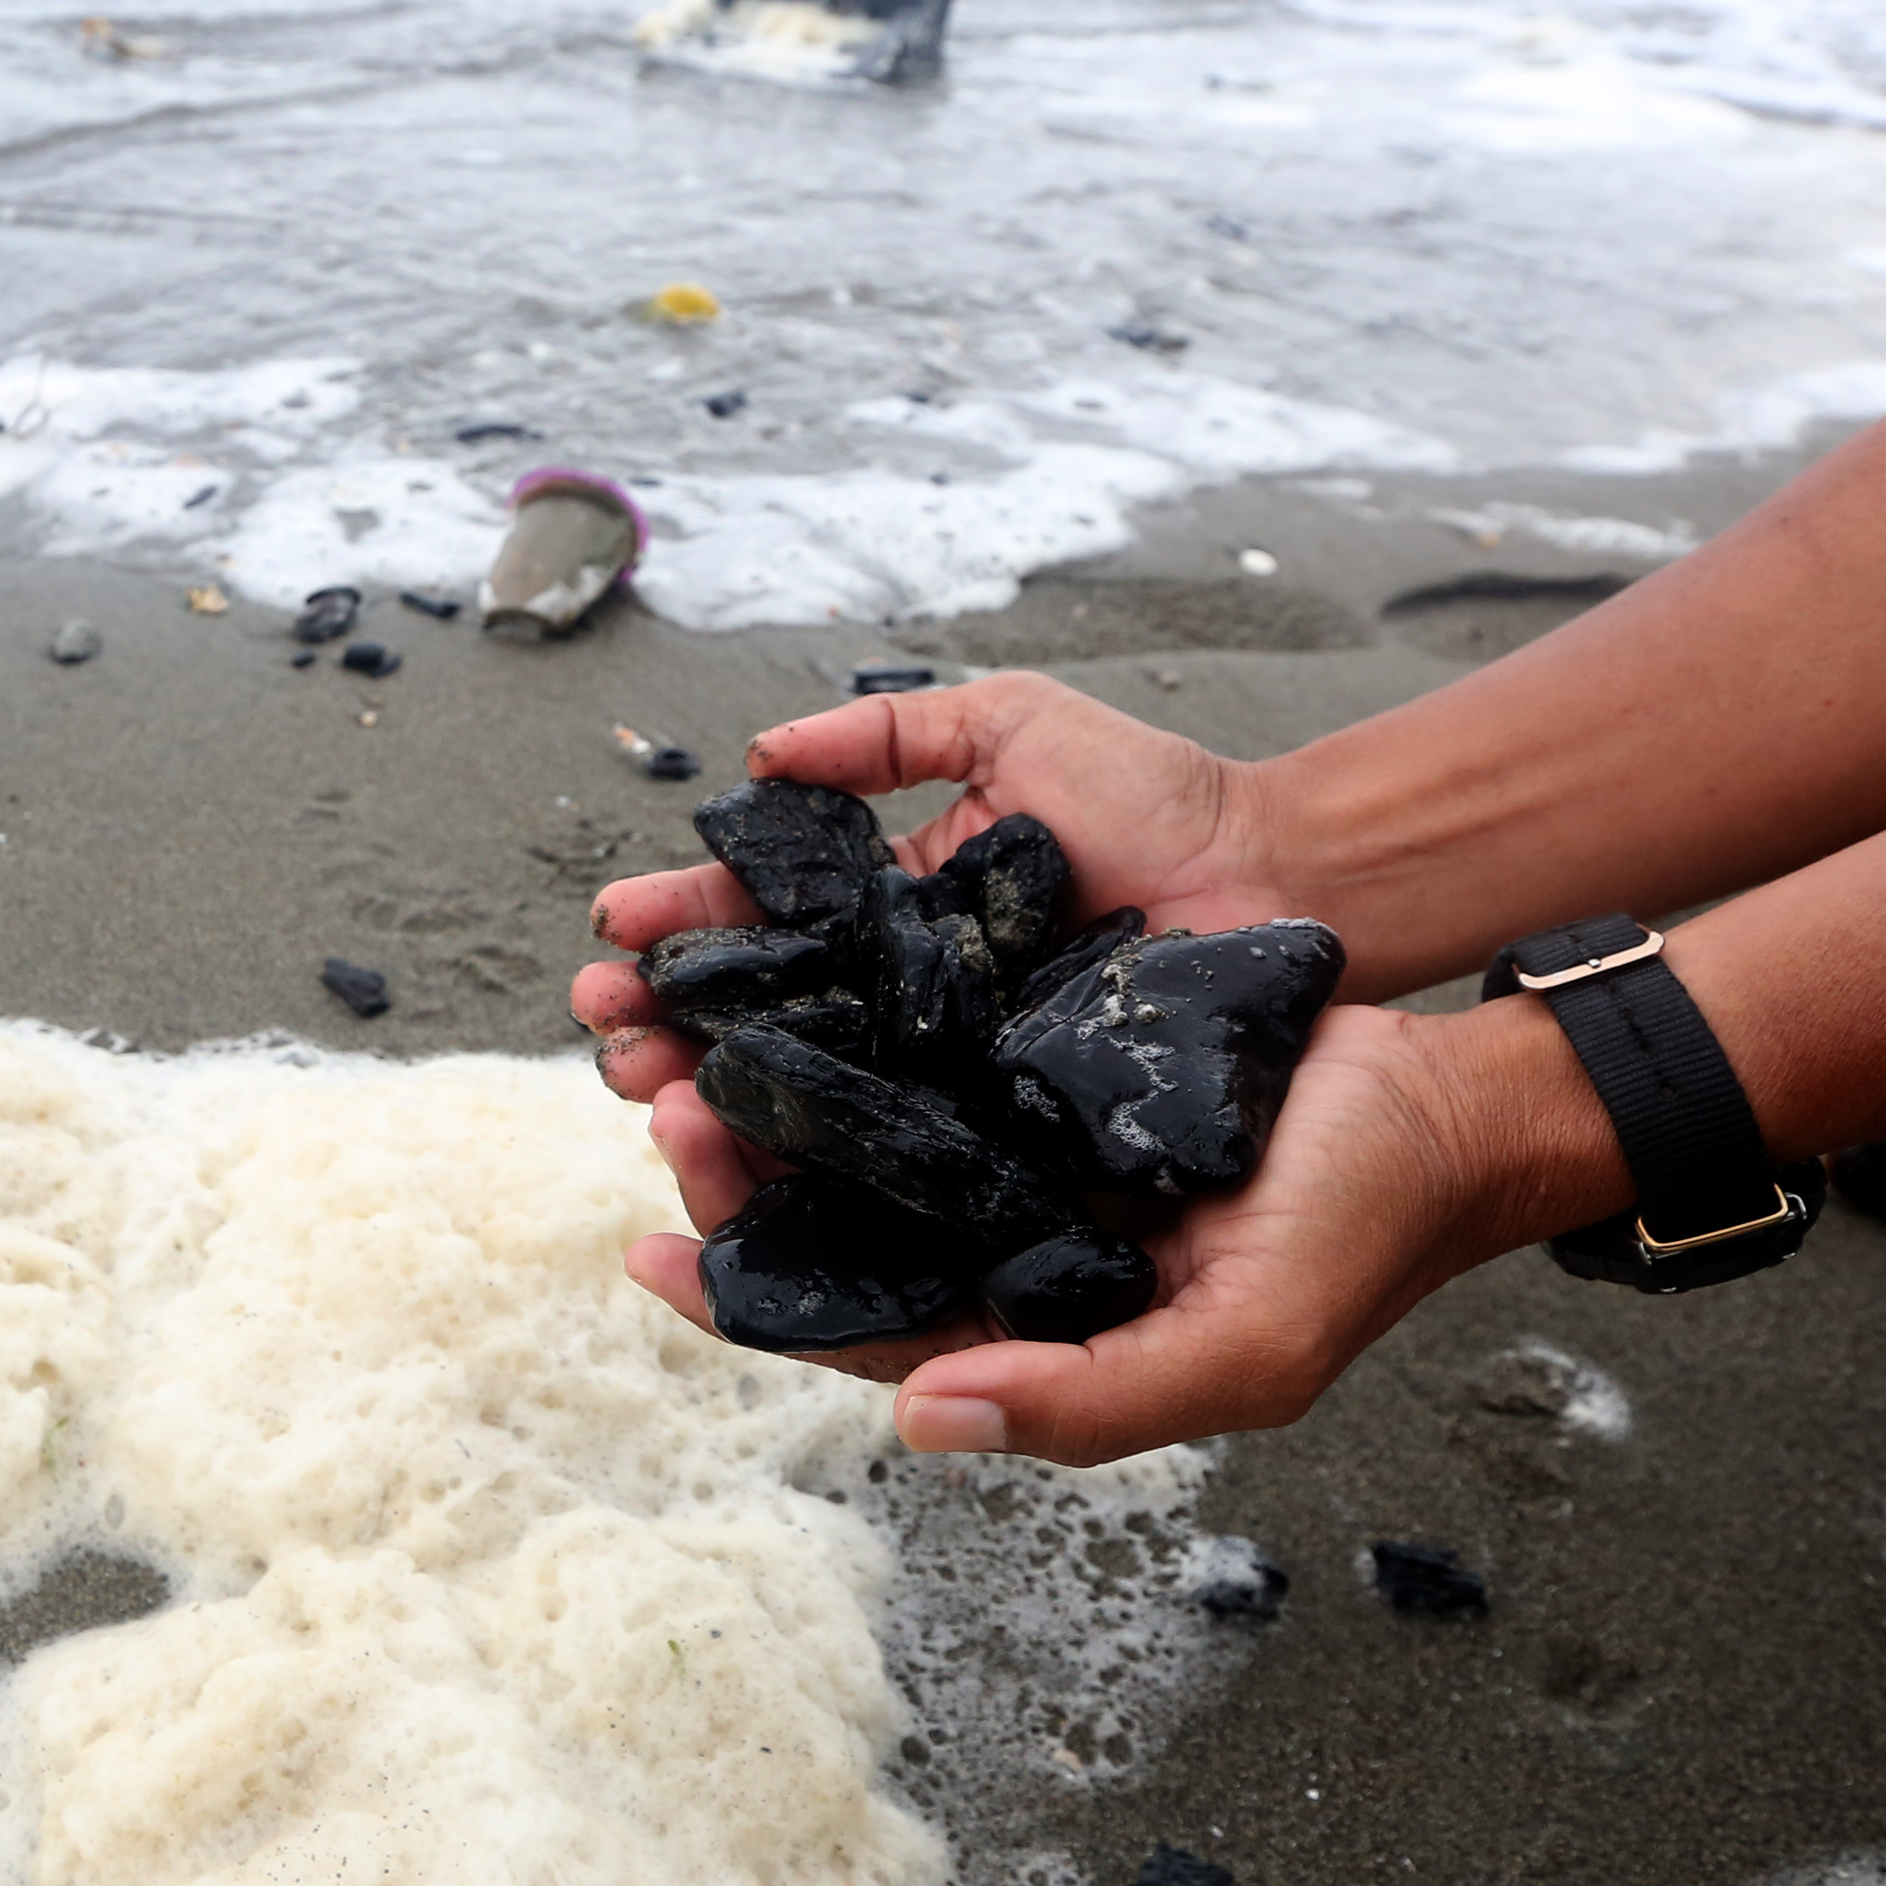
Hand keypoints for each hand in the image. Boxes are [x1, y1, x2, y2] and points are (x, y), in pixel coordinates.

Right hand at [573, 671, 1299, 1109]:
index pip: (756, 918)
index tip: (615, 928)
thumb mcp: (1011, 721)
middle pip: (752, 1016)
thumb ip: (889, 727)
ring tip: (645, 1089)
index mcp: (886, 905)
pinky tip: (751, 1161)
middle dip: (661, 1019)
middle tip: (605, 1025)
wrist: (1280, 879)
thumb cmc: (1158, 798)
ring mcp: (945, 1069)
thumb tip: (760, 759)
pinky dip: (815, 1163)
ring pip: (801, 1093)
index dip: (678, 923)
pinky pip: (898, 1152)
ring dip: (706, 1094)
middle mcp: (899, 996)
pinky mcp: (1001, 1129)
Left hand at [612, 1004, 1598, 1461]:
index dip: (751, 1308)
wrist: (1445, 1102)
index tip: (650, 1256)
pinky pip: (914, 1037)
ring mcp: (1010, 1142)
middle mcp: (1000, 1241)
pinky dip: (845, 1013)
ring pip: (854, 1126)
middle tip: (667, 1102)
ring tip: (688, 1037)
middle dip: (735, 1175)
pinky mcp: (1031, 1049)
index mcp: (1027, 1332)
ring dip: (770, 1085)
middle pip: (831, 1223)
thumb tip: (921, 1422)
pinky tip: (784, 969)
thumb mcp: (1244, 1349)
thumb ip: (1090, 1401)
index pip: (860, 1336)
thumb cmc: (1356, 1238)